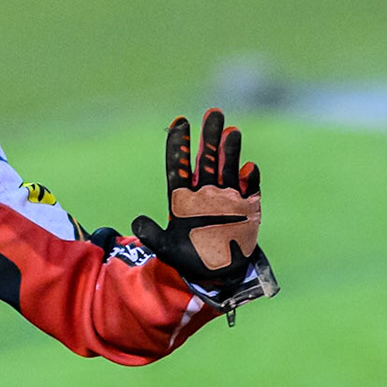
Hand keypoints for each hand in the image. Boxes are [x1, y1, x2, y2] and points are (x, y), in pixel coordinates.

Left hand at [131, 109, 261, 295]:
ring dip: (230, 151)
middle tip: (213, 112)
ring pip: (228, 168)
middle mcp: (205, 192)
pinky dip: (249, 180)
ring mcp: (227, 198)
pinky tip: (248, 168)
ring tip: (231, 131)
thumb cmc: (190, 258)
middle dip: (209, 138)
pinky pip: (249, 190)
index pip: (180, 165)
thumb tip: (136, 223)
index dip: (179, 145)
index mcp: (182, 198)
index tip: (180, 122)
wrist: (217, 274)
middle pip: (207, 159)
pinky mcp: (246, 209)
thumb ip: (152, 235)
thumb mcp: (166, 248)